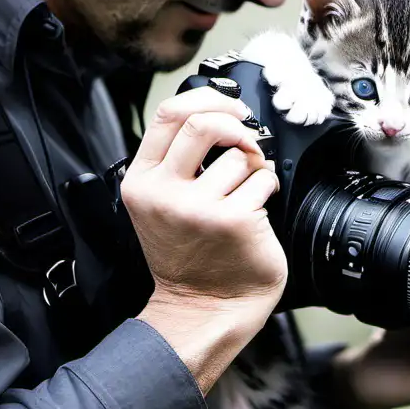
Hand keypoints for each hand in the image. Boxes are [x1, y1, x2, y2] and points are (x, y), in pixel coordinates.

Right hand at [122, 87, 287, 389]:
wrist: (204, 308)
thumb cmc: (190, 256)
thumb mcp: (160, 204)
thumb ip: (174, 162)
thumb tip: (215, 113)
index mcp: (141, 182)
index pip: (168, 115)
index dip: (205, 100)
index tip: (228, 108)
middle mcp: (164, 193)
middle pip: (202, 124)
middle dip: (235, 124)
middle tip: (247, 138)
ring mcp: (199, 208)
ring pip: (240, 155)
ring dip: (254, 168)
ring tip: (246, 192)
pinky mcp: (234, 220)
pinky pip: (263, 180)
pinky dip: (267, 189)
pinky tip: (257, 209)